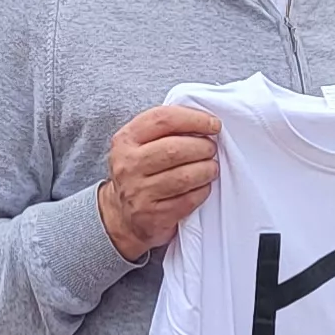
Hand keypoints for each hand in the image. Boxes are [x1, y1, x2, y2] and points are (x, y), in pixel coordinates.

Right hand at [97, 104, 222, 259]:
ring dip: (207, 170)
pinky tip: (203, 186)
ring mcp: (139, 193)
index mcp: (125, 140)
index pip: (163, 119)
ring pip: (185, 176)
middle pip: (175, 149)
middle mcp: (128, 165)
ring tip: (210, 167)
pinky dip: (203, 191)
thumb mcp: (140, 144)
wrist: (121, 214)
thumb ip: (166, 129)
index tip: (213, 124)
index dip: (194, 119)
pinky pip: (189, 200)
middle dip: (203, 147)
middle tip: (211, 149)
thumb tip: (205, 123)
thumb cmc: (140, 171)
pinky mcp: (153, 216)